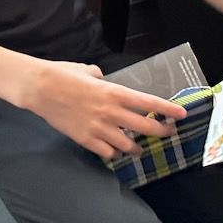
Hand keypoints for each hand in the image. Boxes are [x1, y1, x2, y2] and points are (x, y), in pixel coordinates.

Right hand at [14, 58, 186, 158]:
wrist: (40, 88)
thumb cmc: (62, 74)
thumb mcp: (85, 70)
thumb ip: (97, 76)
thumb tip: (100, 77)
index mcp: (114, 92)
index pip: (149, 103)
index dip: (168, 109)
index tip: (182, 114)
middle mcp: (111, 112)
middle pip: (144, 126)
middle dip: (160, 132)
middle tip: (168, 133)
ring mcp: (99, 128)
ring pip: (128, 145)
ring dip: (136, 147)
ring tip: (138, 148)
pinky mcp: (86, 139)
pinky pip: (107, 152)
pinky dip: (113, 153)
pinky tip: (114, 151)